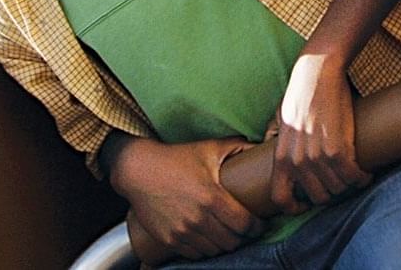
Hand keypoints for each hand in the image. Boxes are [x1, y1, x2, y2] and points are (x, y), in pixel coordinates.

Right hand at [110, 134, 262, 260]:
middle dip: (243, 238)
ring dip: (225, 245)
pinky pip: (195, 254)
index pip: (244, 224)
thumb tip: (261, 147)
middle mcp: (197, 218)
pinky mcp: (169, 240)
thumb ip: (238, 147)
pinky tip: (210, 240)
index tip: (260, 223)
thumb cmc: (177, 158)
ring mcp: (182, 232)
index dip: (257, 227)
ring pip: (214, 251)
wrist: (139, 171)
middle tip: (247, 230)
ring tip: (229, 235)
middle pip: (231, 242)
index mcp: (212, 197)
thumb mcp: (210, 148)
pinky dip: (206, 250)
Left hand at [269, 53, 369, 213]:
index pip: (281, 199)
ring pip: (338, 188)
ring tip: (354, 176)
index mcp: (280, 158)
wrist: (317, 73)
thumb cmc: (300, 92)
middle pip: (318, 197)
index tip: (307, 204)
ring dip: (348, 185)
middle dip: (331, 193)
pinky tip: (365, 173)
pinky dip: (362, 178)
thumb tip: (278, 146)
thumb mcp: (281, 121)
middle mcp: (297, 162)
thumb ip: (279, 139)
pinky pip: (353, 176)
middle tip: (339, 182)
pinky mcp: (338, 150)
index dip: (294, 208)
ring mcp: (317, 158)